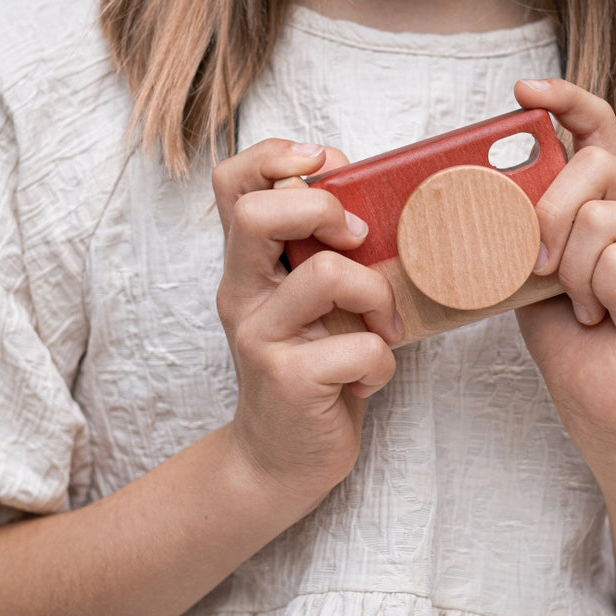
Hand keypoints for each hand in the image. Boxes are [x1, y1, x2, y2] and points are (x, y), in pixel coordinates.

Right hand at [212, 139, 403, 507]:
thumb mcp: (311, 301)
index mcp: (249, 265)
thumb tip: (368, 190)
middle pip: (256, 213)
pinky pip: (359, 347)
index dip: (275, 156)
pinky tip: (369, 378)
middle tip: (361, 240)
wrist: (280, 460)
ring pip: (326, 274)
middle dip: (324, 209)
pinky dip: (382, 361)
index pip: (232, 182)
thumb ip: (323, 251)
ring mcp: (260, 337)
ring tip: (384, 325)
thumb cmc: (311, 369)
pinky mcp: (289, 380)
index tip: (325, 165)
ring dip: (377, 293)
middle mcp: (242, 293)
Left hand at [512, 79, 615, 460]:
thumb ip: (524, 222)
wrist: (604, 403)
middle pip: (590, 168)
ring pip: (599, 219)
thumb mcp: (531, 266)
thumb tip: (478, 184)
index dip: (565, 100)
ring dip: (574, 277)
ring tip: (589, 309)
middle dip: (548, 224)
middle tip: (546, 276)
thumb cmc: (567, 337)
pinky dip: (602, 297)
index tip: (523, 91)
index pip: (599, 128)